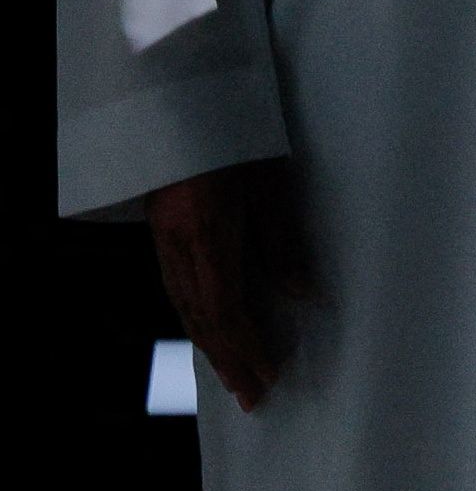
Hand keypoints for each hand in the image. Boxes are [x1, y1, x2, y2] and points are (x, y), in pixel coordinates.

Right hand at [145, 157, 309, 410]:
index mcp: (207, 231)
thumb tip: (300, 297)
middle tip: (252, 395)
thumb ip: (282, 242)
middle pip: (201, 316)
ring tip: (233, 374)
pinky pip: (178, 286)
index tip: (267, 378)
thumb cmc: (239, 132)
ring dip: (210, 343)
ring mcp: (163, 236)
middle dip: (227, 359)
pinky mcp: (161, 229)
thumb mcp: (272, 182)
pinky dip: (197, 316)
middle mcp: (177, 242)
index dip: (245, 348)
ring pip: (185, 305)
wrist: (182, 95)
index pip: (226, 308)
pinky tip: (210, 329)